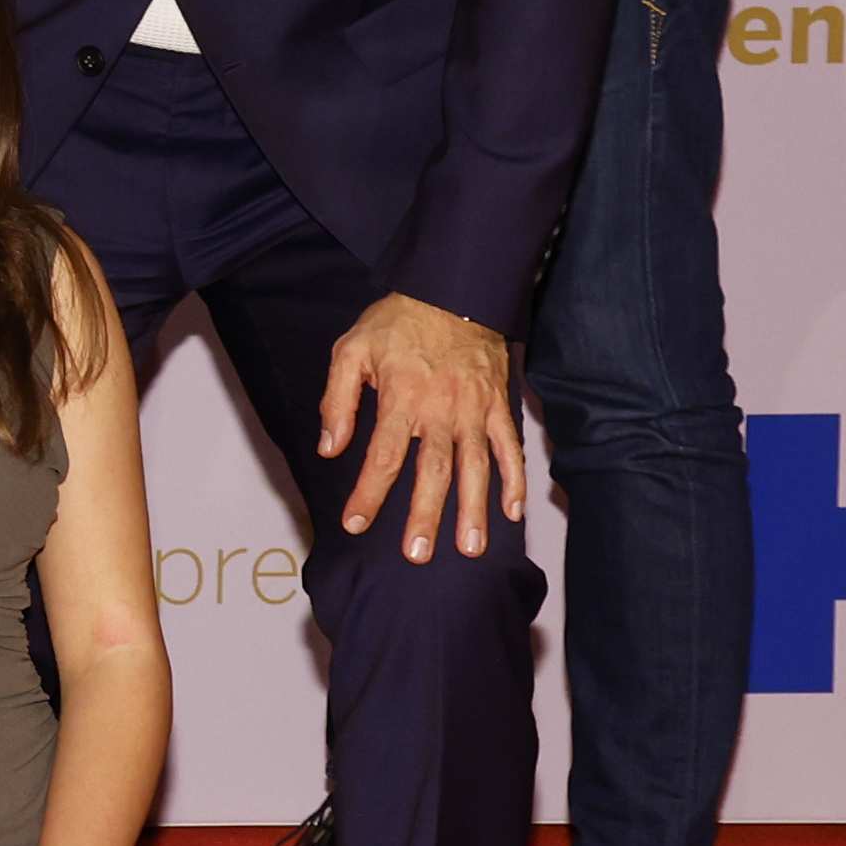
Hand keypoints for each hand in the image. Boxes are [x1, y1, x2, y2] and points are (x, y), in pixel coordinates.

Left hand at [318, 294, 528, 555]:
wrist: (453, 291)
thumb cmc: (396, 323)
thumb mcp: (351, 350)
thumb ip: (338, 400)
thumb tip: (330, 447)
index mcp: (402, 398)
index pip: (383, 456)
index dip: (369, 493)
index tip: (355, 524)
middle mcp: (441, 410)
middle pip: (434, 471)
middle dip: (426, 515)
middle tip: (418, 554)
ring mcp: (475, 410)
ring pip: (476, 467)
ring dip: (474, 509)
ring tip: (470, 548)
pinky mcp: (498, 406)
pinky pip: (510, 448)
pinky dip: (514, 480)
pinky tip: (513, 511)